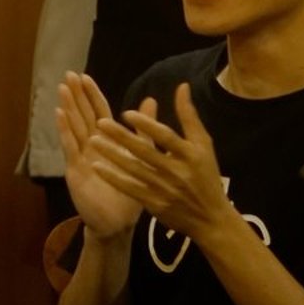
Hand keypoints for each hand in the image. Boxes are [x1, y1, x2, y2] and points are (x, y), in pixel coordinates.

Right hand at [54, 73, 139, 240]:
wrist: (119, 221)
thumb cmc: (130, 189)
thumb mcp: (142, 154)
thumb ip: (145, 128)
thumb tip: (151, 99)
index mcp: (108, 141)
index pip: (98, 111)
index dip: (91, 94)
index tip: (84, 76)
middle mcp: (92, 146)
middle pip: (83, 115)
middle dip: (76, 95)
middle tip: (68, 75)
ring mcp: (81, 157)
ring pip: (74, 127)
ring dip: (68, 108)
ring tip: (62, 89)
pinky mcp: (76, 170)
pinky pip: (70, 146)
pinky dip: (65, 130)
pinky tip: (60, 114)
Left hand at [64, 79, 236, 254]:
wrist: (211, 218)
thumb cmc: (206, 176)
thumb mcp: (203, 145)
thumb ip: (189, 116)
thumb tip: (181, 86)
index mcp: (189, 154)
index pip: (165, 137)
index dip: (146, 125)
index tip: (126, 113)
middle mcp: (176, 172)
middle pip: (145, 152)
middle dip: (121, 137)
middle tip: (100, 123)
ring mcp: (164, 190)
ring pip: (134, 170)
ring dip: (112, 155)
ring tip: (92, 140)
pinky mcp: (155, 204)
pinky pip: (130, 189)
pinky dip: (114, 178)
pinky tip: (97, 167)